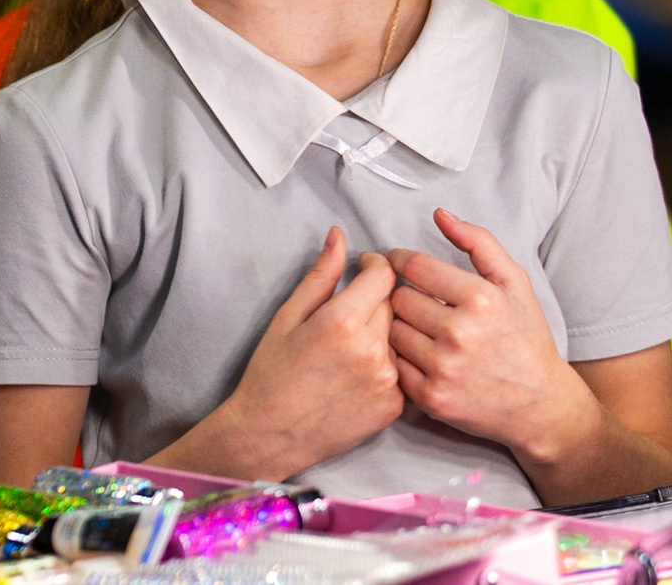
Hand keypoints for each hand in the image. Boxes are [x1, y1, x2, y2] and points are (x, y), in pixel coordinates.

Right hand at [216, 227, 403, 473]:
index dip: (375, 265)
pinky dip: (386, 365)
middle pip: (394, 304)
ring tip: (352, 346)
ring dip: (384, 333)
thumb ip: (321, 274)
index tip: (364, 267)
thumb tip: (339, 236)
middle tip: (350, 311)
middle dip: (376, 299)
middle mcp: (372, 351)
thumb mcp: (288, 316)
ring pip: (400, 336)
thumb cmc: (272, 373)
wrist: (269, 435)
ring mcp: (386, 382)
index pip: (384, 275)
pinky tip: (358, 373)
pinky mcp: (393, 407)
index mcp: (343, 321)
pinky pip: (402, 370)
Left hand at [387, 208, 597, 465]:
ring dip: (399, 326)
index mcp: (480, 298)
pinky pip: (395, 366)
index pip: (415, 266)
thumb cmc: (526, 337)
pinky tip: (419, 355)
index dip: (399, 260)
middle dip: (403, 294)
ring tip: (417, 327)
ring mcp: (443, 368)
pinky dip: (401, 358)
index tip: (395, 262)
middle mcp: (459, 333)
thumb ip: (478, 242)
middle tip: (413, 299)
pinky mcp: (431, 398)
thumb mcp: (514, 281)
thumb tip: (439, 214)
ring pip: (391, 332)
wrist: (539, 404)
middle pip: (399, 299)